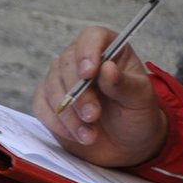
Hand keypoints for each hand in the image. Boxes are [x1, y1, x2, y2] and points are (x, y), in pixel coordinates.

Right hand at [32, 26, 167, 167]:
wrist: (124, 144)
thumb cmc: (135, 115)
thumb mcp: (140, 99)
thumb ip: (124, 84)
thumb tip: (106, 68)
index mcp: (109, 50)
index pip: (91, 37)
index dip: (87, 51)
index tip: (89, 73)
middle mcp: (82, 61)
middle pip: (66, 64)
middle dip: (78, 94)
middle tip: (93, 116)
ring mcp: (62, 81)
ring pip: (51, 87)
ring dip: (68, 114)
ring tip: (89, 134)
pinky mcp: (49, 102)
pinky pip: (41, 107)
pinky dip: (56, 123)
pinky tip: (76, 134)